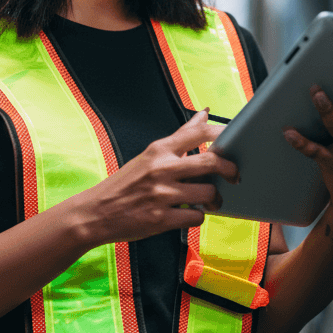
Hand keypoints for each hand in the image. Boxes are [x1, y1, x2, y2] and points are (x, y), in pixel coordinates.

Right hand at [68, 109, 239, 245]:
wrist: (96, 212)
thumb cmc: (127, 182)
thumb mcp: (151, 154)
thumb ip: (180, 136)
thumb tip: (204, 113)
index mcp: (160, 149)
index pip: (199, 132)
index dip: (224, 135)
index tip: (236, 142)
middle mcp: (162, 169)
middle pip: (211, 162)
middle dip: (231, 170)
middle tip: (235, 176)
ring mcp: (162, 194)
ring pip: (208, 193)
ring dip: (216, 199)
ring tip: (213, 201)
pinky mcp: (161, 219)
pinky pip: (196, 217)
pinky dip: (199, 217)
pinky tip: (192, 214)